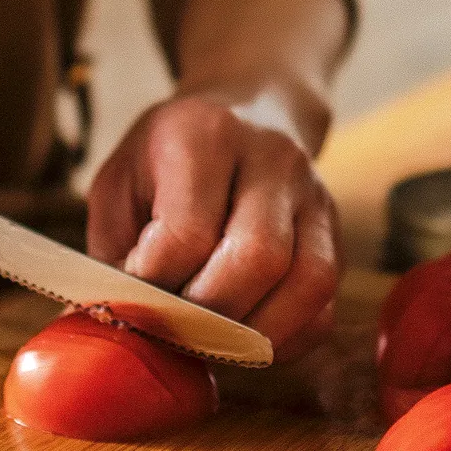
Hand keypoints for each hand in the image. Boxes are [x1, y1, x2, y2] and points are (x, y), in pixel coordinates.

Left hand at [84, 86, 340, 360]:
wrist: (250, 109)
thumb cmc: (169, 156)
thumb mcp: (121, 181)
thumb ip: (114, 247)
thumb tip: (119, 320)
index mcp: (206, 135)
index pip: (188, 233)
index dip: (155, 283)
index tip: (135, 296)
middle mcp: (272, 158)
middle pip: (259, 258)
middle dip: (211, 314)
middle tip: (176, 328)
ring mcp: (314, 195)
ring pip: (309, 283)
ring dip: (256, 333)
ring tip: (213, 342)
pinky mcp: (336, 234)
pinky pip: (326, 306)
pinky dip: (287, 339)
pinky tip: (247, 340)